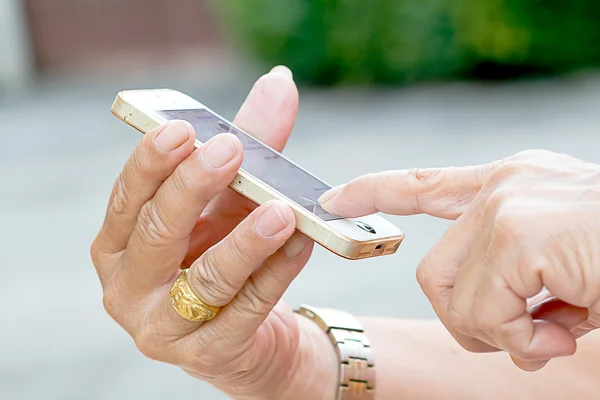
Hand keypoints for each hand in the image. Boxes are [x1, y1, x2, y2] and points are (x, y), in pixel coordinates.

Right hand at [91, 67, 336, 399]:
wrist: (248, 337)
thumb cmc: (227, 255)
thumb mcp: (231, 200)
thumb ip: (251, 145)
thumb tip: (280, 81)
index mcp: (121, 244)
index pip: (127, 198)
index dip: (152, 163)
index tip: (183, 128)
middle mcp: (129, 288)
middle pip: (155, 235)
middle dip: (192, 189)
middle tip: (230, 151)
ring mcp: (165, 328)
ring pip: (204, 280)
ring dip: (245, 241)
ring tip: (280, 209)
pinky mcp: (209, 355)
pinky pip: (247, 309)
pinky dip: (277, 273)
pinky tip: (302, 243)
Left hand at [319, 149, 599, 370]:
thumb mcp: (568, 269)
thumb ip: (522, 288)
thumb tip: (512, 336)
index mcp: (514, 186)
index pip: (424, 187)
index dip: (375, 194)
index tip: (333, 201)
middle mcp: (505, 187)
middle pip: (432, 272)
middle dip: (472, 322)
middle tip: (529, 337)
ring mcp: (508, 206)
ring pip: (453, 297)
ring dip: (503, 335)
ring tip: (557, 333)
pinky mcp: (520, 234)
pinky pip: (488, 312)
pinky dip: (524, 340)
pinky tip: (567, 331)